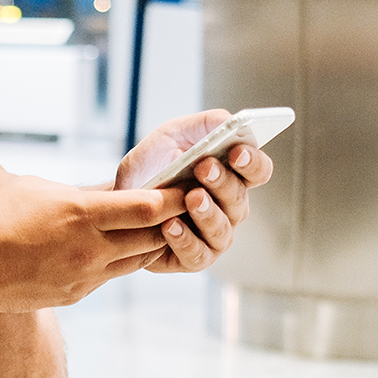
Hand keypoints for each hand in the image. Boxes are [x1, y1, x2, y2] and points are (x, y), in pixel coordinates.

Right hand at [0, 175, 188, 311]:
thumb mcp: (42, 189)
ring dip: (152, 243)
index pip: (147, 208)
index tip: (193, 185)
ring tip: (165, 225)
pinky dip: (122, 261)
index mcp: (80, 214)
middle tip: (194, 204)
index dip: (175, 198)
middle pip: (152, 237)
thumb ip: (84, 192)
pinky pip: (110, 276)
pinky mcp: (74, 295)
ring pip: (137, 260)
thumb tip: (119, 189)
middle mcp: (88, 249)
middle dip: (174, 221)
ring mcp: (83, 278)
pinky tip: (123, 247)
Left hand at [113, 111, 274, 273]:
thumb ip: (203, 124)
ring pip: (222, 229)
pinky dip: (184, 240)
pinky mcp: (193, 257)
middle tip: (204, 167)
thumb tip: (230, 120)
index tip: (237, 150)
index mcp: (232, 176)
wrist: (119, 197)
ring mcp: (214, 235)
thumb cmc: (153, 165)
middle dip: (223, 182)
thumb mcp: (172, 135)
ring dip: (207, 213)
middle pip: (240, 199)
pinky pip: (197, 254)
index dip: (253, 162)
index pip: (258, 170)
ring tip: (190, 197)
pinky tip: (169, 225)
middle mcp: (230, 208)